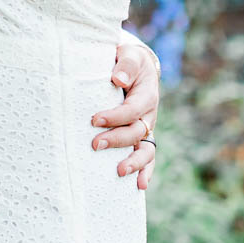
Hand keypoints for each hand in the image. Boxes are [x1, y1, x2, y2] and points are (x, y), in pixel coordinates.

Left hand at [91, 39, 159, 190]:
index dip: (115, 116)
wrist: (136, 67)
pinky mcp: (140, 137)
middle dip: (117, 140)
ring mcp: (146, 128)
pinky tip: (139, 186)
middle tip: (95, 144)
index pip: (132, 109)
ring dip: (134, 162)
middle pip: (136, 131)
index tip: (95, 119)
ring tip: (120, 172)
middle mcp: (149, 114)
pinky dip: (145, 172)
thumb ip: (125, 65)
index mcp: (147, 94)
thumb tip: (118, 79)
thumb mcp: (130, 56)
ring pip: (146, 149)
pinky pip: (146, 157)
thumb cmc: (128, 61)